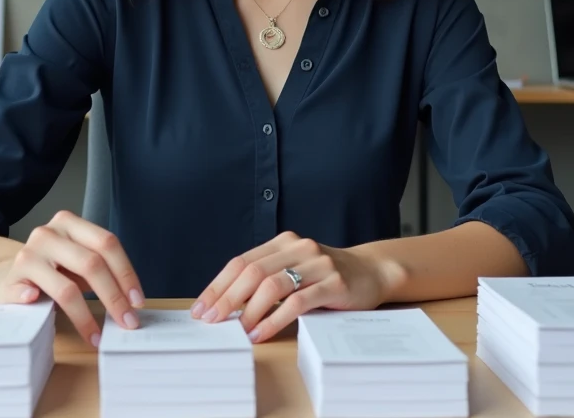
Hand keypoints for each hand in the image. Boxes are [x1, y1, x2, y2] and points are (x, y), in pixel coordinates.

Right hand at [0, 210, 145, 347]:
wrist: (7, 274)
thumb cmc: (52, 271)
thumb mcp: (77, 262)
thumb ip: (100, 271)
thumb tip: (132, 301)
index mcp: (70, 223)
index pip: (107, 243)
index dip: (126, 273)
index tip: (138, 302)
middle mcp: (48, 234)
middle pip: (91, 264)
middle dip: (113, 297)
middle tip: (126, 322)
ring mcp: (27, 256)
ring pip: (67, 288)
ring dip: (86, 316)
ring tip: (97, 335)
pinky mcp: (10, 280)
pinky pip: (29, 295)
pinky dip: (39, 304)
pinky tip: (47, 313)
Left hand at [191, 231, 401, 343]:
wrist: (372, 272)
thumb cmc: (326, 276)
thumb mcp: (295, 269)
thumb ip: (267, 278)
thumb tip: (226, 305)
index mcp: (284, 242)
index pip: (242, 261)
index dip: (218, 285)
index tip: (202, 307)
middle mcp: (299, 248)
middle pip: (253, 272)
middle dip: (228, 298)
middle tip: (212, 320)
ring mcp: (318, 264)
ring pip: (273, 285)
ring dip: (250, 311)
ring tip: (238, 330)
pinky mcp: (333, 284)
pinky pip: (297, 302)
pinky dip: (275, 319)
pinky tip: (262, 332)